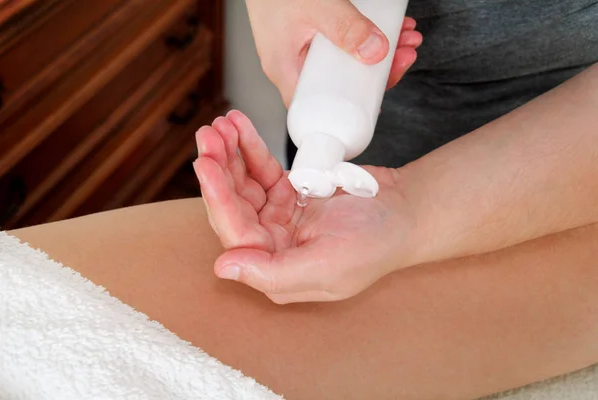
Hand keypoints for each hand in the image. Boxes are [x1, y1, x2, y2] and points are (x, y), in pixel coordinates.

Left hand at [194, 110, 416, 303]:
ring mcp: (280, 217)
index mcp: (277, 270)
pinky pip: (261, 170)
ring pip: (243, 185)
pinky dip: (250, 148)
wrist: (408, 210)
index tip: (206, 164)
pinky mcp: (289, 193)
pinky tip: (239, 127)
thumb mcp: (329, 265)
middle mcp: (273, 246)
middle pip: (234, 206)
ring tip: (221, 125)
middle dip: (219, 169)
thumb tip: (222, 269)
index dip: (218, 199)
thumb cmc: (377, 242)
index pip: (237, 235)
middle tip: (209, 135)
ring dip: (229, 154)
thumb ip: (274, 273)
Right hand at [245, 0, 422, 105]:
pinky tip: (385, 27)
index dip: (353, 111)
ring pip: (345, 64)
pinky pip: (341, 47)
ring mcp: (301, 51)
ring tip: (403, 37)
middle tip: (404, 56)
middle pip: (342, 86)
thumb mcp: (316, 7)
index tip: (380, 99)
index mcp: (286, 71)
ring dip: (378, 52)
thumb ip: (345, 28)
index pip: (321, 110)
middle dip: (379, 72)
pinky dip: (364, 37)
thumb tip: (374, 52)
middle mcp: (293, 66)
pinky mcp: (309, 37)